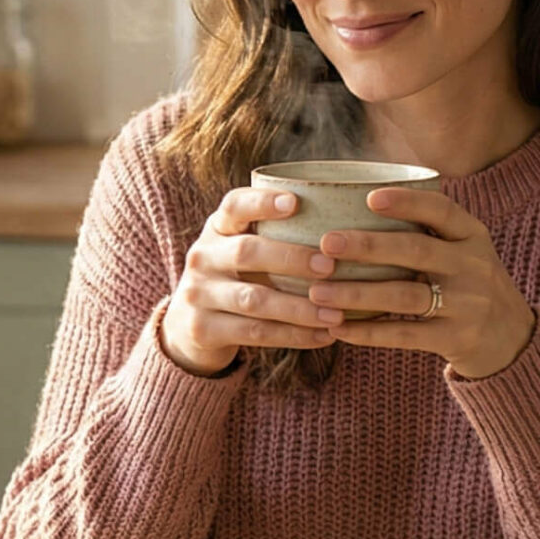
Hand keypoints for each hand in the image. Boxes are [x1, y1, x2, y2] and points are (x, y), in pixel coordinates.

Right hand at [159, 187, 346, 375]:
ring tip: (337, 314)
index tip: (295, 202)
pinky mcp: (203, 329)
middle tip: (330, 266)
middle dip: (291, 258)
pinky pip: (255, 332)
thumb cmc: (237, 278)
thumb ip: (277, 237)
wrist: (190, 326)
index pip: (234, 205)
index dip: (262, 202)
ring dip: (299, 308)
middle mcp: (202, 256)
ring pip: (254, 300)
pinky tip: (324, 336)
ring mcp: (197, 293)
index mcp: (217, 228)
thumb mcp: (244, 250)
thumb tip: (349, 227)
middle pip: (246, 252)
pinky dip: (294, 336)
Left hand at [314, 188, 536, 379]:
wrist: (513, 341)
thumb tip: (358, 199)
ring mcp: (467, 305)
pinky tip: (338, 327)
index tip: (369, 197)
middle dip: (367, 246)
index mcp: (473, 236)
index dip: (407, 202)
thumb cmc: (469, 286)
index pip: (442, 210)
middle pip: (416, 250)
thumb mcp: (463, 252)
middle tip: (326, 243)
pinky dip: (368, 332)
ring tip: (318, 291)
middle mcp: (473, 266)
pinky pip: (405, 334)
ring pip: (405, 295)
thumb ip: (426, 232)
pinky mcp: (456, 340)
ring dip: (357, 293)